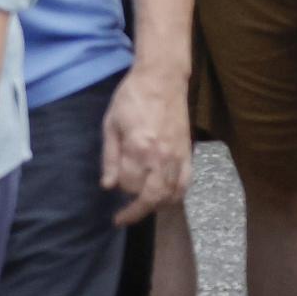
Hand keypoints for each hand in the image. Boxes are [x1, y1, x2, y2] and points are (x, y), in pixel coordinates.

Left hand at [99, 66, 189, 219]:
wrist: (162, 77)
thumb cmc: (131, 97)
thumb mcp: (111, 123)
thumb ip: (110, 157)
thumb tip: (108, 186)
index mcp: (139, 148)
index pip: (128, 185)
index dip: (119, 187)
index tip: (113, 182)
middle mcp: (161, 157)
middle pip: (150, 198)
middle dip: (135, 211)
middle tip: (123, 218)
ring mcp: (177, 156)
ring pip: (169, 196)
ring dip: (155, 206)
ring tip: (142, 207)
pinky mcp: (188, 153)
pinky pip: (185, 184)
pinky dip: (176, 196)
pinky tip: (166, 199)